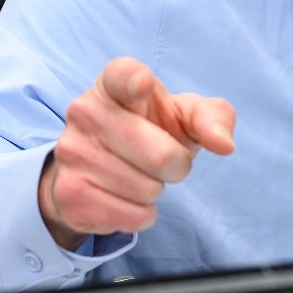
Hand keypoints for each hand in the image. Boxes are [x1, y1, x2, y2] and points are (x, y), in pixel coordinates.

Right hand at [38, 57, 235, 250]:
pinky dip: (140, 215)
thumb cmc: (152, 130)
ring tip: (138, 175)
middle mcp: (85, 111)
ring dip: (154, 191)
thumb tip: (224, 144)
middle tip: (164, 159)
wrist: (99, 169)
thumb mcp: (185, 116)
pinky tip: (124, 198)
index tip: (144, 84)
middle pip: (161, 156)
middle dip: (177, 165)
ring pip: (146, 190)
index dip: (134, 80)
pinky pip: (130, 216)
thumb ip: (213, 118)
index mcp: (114, 83)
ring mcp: (72, 152)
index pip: (122, 75)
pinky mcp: (68, 193)